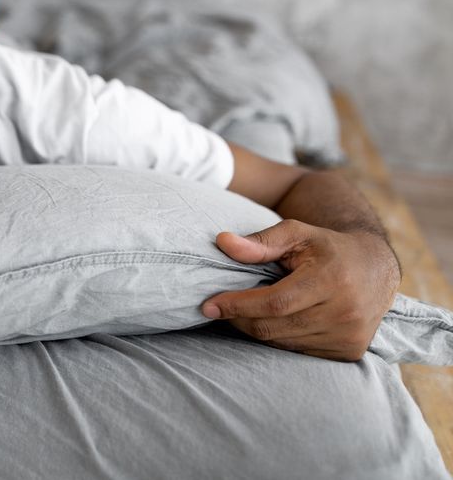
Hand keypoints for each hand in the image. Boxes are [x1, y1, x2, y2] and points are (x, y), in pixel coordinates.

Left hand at [201, 219, 400, 361]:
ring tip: (244, 312)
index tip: (209, 305)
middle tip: (219, 309)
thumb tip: (222, 243)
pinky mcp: (349, 352)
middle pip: (274, 326)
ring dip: (256, 330)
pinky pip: (298, 352)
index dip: (238, 306)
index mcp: (331, 280)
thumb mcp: (297, 233)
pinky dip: (278, 339)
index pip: (274, 302)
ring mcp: (348, 336)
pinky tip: (274, 322)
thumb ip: (260, 241)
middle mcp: (345, 312)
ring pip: (282, 342)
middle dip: (239, 319)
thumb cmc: (328, 248)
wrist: (376, 269)